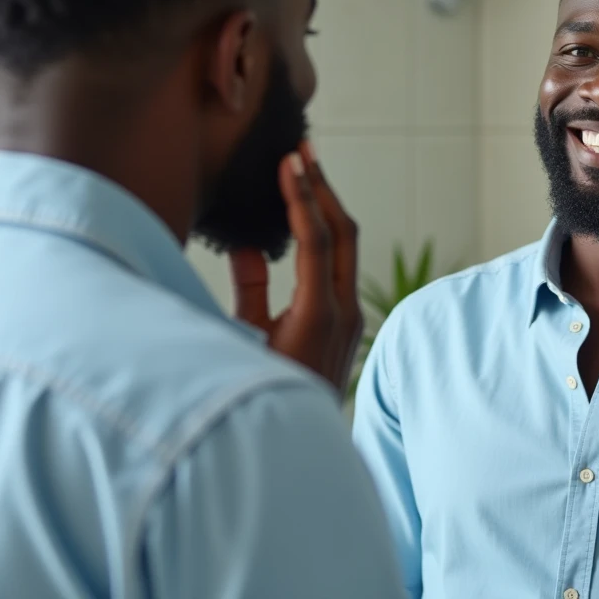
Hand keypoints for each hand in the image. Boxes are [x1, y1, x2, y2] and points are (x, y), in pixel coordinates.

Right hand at [230, 141, 363, 392]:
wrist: (300, 450)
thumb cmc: (262, 395)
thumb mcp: (246, 341)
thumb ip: (248, 290)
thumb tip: (247, 244)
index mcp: (316, 315)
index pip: (315, 240)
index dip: (302, 196)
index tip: (290, 159)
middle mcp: (343, 312)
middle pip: (343, 233)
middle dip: (323, 188)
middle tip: (304, 149)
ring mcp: (351, 318)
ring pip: (346, 247)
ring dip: (327, 206)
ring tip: (306, 172)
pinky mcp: (348, 324)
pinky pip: (340, 264)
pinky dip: (325, 233)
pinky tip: (307, 219)